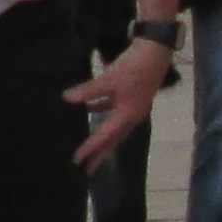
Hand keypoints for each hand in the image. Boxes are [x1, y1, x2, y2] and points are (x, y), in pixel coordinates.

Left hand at [62, 37, 169, 170]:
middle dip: (100, 155)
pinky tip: (88, 111)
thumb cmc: (133, 66)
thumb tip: (66, 98)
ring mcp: (134, 108)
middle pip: (113, 140)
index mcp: (128, 116)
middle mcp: (132, 117)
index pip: (105, 137)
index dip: (90, 149)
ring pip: (114, 129)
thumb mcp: (108, 80)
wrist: (155, 50)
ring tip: (89, 150)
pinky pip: (114, 112)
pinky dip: (101, 113)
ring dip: (101, 138)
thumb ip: (88, 91)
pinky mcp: (132, 98)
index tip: (77, 161)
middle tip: (86, 171)